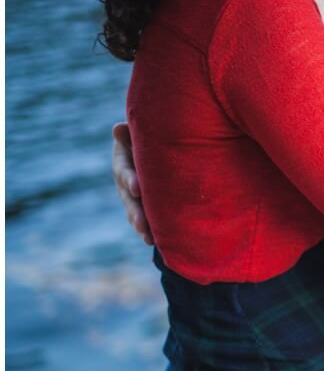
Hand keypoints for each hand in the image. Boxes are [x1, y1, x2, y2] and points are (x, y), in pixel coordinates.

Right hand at [111, 122, 152, 244]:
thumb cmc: (152, 135)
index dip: (130, 179)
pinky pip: (144, 219)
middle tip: (141, 223)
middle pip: (128, 198)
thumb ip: (132, 133)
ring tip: (147, 237)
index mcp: (123, 161)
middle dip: (135, 211)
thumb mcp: (141, 133)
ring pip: (134, 212)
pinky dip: (148, 230)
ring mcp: (133, 195)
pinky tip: (153, 241)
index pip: (124, 170)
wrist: (158, 148)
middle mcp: (125, 180)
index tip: (137, 189)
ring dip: (140, 225)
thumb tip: (118, 128)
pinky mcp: (144, 204)